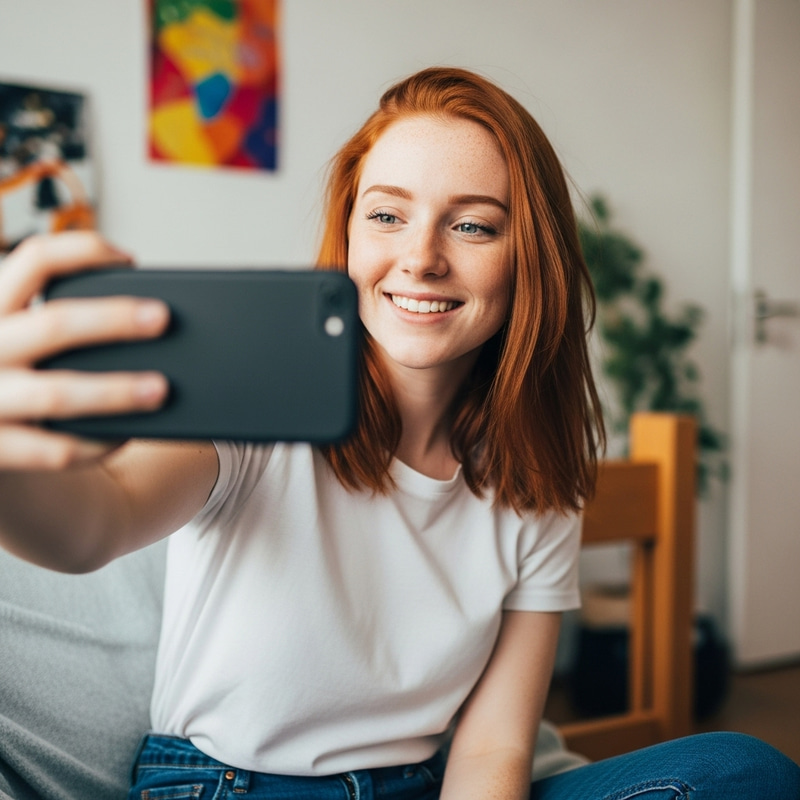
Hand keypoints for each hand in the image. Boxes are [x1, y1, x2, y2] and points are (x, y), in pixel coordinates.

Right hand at [0, 232, 169, 469]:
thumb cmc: (2, 372)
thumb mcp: (11, 332)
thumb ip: (51, 322)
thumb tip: (142, 318)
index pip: (34, 260)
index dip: (84, 252)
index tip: (129, 261)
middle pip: (54, 324)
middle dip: (113, 320)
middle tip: (162, 318)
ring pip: (56, 393)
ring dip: (114, 391)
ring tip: (159, 388)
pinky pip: (54, 449)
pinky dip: (95, 443)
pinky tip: (125, 435)